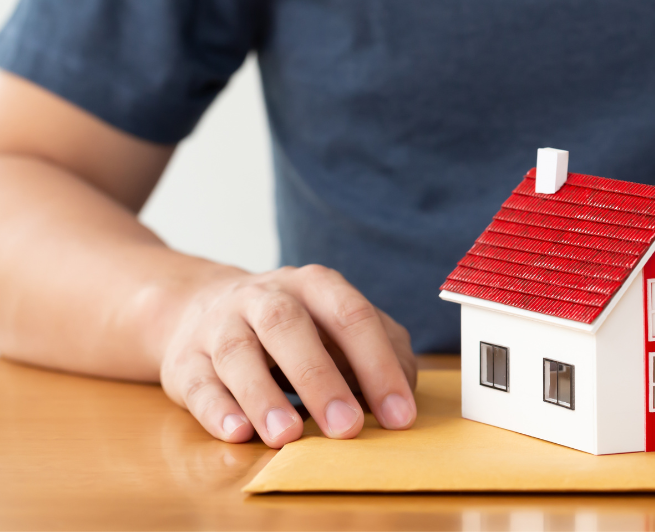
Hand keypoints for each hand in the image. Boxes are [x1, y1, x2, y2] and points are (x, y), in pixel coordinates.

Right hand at [159, 264, 417, 446]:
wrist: (200, 308)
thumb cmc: (294, 327)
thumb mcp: (339, 326)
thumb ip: (382, 350)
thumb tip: (403, 391)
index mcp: (315, 285)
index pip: (351, 316)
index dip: (379, 365)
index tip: (399, 415)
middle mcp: (264, 297)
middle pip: (289, 327)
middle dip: (320, 379)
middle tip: (348, 427)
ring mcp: (219, 325)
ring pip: (239, 355)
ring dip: (263, 396)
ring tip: (288, 436)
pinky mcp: (184, 360)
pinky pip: (198, 382)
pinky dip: (216, 409)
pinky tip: (237, 432)